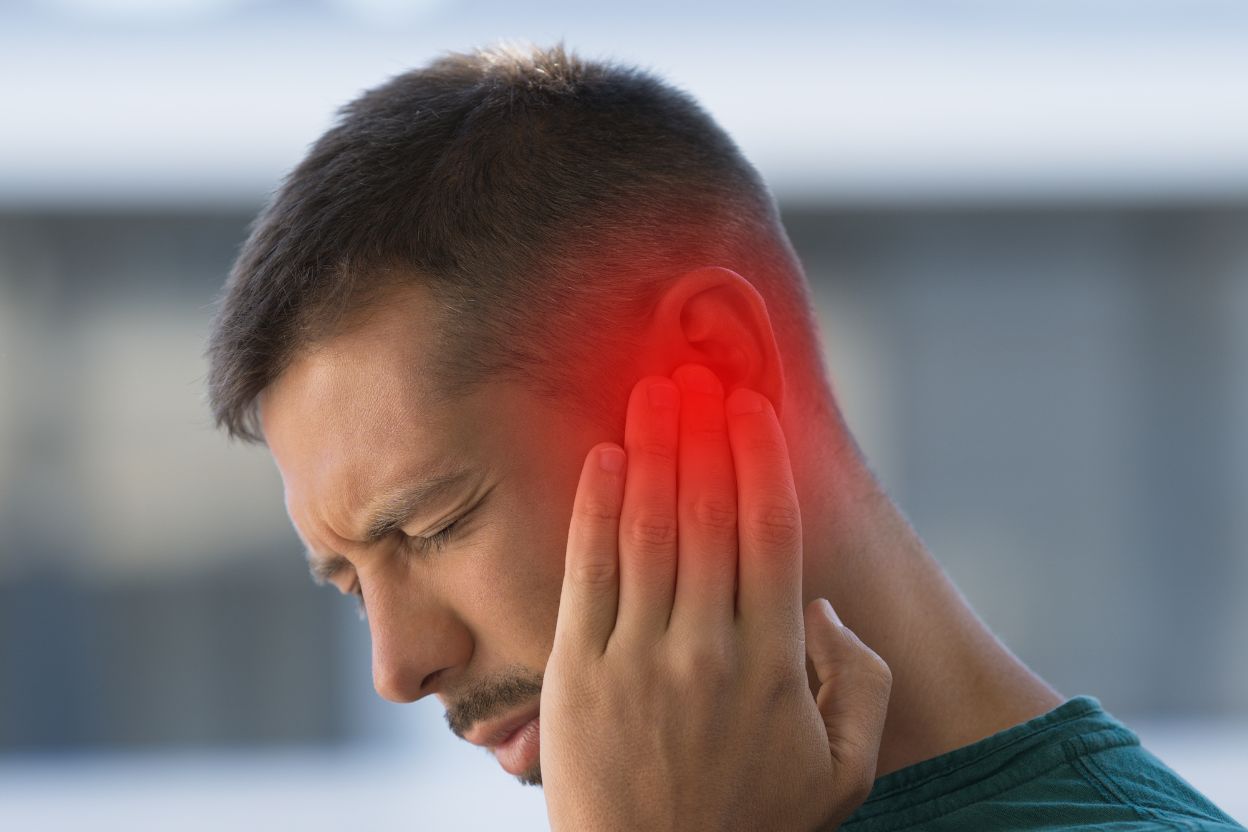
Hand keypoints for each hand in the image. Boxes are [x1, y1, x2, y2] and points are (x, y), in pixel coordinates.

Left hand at [540, 363, 892, 831]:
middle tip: (694, 371)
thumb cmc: (755, 826)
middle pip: (706, 514)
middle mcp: (706, 647)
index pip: (770, 533)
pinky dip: (595, 510)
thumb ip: (859, 684)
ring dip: (651, 450)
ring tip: (652, 392)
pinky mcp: (577, 673)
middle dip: (701, 433)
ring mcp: (636, 656)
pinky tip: (603, 459)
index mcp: (775, 663)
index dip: (760, 459)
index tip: (752, 407)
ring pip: (647, 530)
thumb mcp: (844, 772)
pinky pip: (587, 573)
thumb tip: (824, 606)